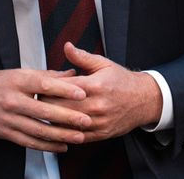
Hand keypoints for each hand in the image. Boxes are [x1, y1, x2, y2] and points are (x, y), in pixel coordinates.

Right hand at [0, 68, 91, 151]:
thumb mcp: (19, 73)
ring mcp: (9, 118)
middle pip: (44, 111)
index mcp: (17, 81)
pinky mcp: (6, 133)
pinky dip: (48, 146)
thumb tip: (71, 74)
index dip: (64, 90)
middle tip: (86, 120)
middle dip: (68, 117)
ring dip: (61, 135)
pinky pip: (30, 142)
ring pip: (39, 130)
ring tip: (79, 136)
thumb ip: (46, 75)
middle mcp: (12, 100)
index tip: (82, 94)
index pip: (43, 85)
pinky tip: (62, 146)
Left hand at [40, 42, 162, 141]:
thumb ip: (82, 56)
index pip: (61, 88)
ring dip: (54, 118)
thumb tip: (66, 46)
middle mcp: (97, 105)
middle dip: (46, 103)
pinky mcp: (102, 134)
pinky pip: (78, 136)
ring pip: (66, 124)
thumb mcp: (103, 64)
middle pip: (60, 108)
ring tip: (46, 111)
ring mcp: (99, 122)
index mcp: (95, 86)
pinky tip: (59, 124)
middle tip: (38, 98)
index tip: (40, 85)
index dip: (47, 87)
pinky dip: (66, 131)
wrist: (145, 100)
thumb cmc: (122, 80)